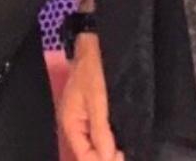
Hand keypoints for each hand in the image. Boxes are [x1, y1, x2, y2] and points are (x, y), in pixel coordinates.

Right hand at [58, 35, 122, 160]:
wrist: (92, 47)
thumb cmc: (92, 72)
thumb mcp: (98, 102)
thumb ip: (101, 131)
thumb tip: (107, 158)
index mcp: (70, 123)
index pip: (83, 155)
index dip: (102, 160)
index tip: (122, 157)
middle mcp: (74, 124)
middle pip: (88, 151)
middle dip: (105, 156)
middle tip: (125, 154)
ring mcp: (82, 117)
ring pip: (94, 143)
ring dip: (108, 148)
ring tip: (125, 150)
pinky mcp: (90, 111)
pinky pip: (97, 132)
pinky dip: (108, 138)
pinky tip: (120, 140)